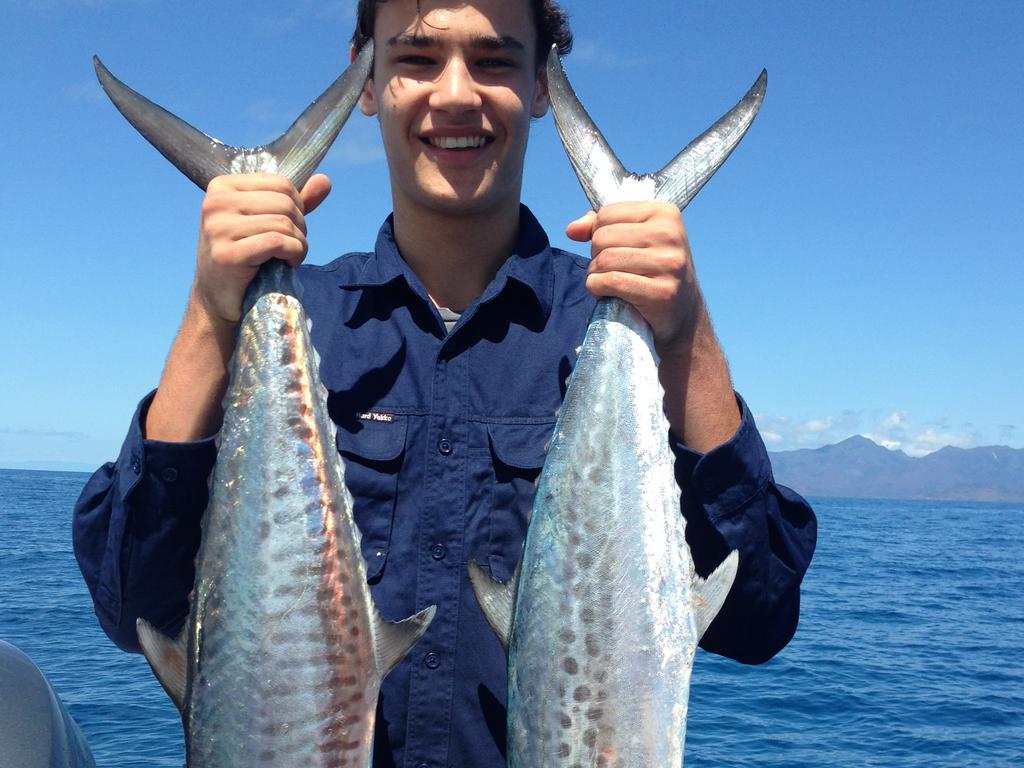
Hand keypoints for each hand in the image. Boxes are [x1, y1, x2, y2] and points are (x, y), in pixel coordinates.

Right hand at [193, 172, 331, 322]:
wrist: (218, 298)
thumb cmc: (246, 257)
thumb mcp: (267, 222)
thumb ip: (295, 201)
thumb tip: (325, 180)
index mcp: (221, 187)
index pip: (281, 183)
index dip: (297, 206)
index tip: (289, 228)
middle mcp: (215, 203)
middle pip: (284, 203)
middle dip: (300, 227)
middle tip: (292, 246)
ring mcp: (218, 229)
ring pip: (283, 223)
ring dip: (299, 244)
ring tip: (290, 257)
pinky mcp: (227, 255)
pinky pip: (277, 242)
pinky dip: (294, 254)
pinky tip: (288, 264)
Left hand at [566, 201, 704, 358]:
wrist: (682, 312)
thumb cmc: (651, 271)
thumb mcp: (634, 240)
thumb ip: (600, 227)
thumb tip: (572, 230)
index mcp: (665, 213)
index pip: (607, 214)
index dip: (599, 234)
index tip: (614, 249)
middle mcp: (670, 235)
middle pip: (602, 237)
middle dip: (596, 256)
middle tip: (609, 270)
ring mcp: (669, 264)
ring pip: (604, 260)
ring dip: (595, 275)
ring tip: (607, 283)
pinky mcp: (662, 292)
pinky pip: (611, 282)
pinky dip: (597, 289)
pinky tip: (606, 294)